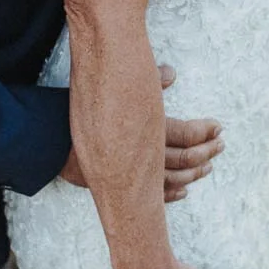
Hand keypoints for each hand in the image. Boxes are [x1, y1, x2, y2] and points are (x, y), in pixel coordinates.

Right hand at [58, 63, 223, 200]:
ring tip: (208, 166)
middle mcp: (139, 153)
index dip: (204, 131)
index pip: (184, 133)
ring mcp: (129, 174)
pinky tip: (184, 190)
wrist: (48, 136)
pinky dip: (171, 193)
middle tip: (220, 145)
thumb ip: (148, 80)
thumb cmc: (84, 105)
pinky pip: (152, 196)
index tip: (218, 127)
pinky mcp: (119, 185)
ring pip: (170, 180)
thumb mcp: (115, 84)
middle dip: (204, 152)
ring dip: (192, 174)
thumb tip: (170, 73)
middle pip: (181, 158)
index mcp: (142, 126)